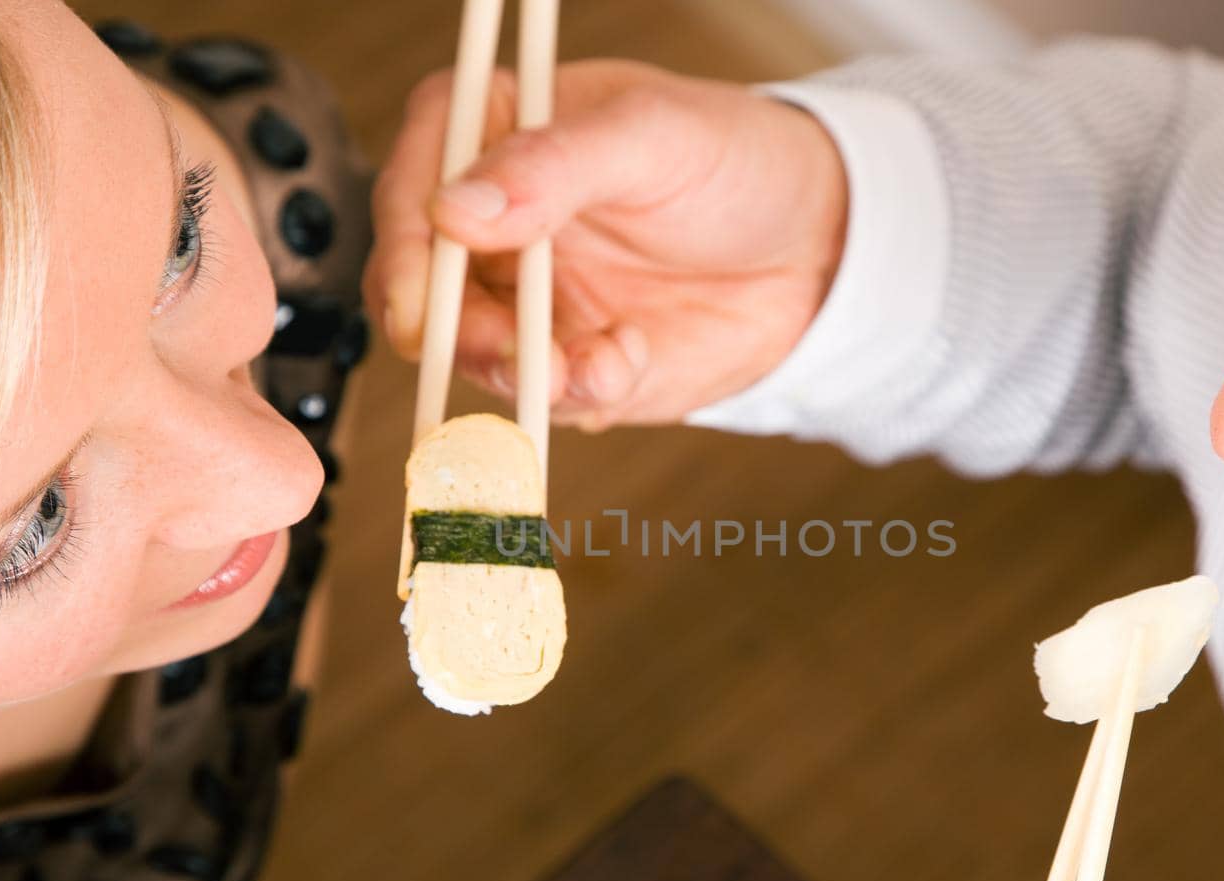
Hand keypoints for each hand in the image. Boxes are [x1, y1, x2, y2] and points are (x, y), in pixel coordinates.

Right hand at [364, 60, 848, 429]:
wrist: (818, 248)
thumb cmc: (738, 161)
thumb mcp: (655, 136)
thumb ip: (556, 165)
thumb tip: (455, 211)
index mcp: (496, 138)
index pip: (413, 189)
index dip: (405, 251)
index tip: (420, 304)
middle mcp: (494, 228)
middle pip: (424, 293)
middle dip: (464, 335)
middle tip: (521, 355)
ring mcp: (529, 303)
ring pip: (479, 358)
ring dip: (525, 374)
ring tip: (596, 365)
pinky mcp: (571, 366)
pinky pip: (548, 400)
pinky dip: (584, 394)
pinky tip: (633, 356)